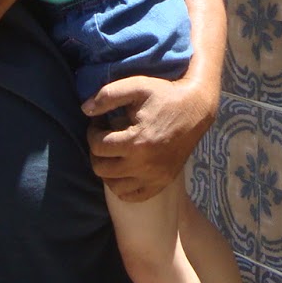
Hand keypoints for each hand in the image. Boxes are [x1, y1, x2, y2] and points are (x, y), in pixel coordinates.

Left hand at [85, 73, 217, 201]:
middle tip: (104, 138)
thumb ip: (108, 95)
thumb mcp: (137, 86)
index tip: (99, 123)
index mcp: (136, 142)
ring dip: (107, 170)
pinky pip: (133, 196)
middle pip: (102, 169)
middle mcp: (144, 165)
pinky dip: (123, 187)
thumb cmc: (165, 95)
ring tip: (113, 153)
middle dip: (96, 152)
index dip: (92, 132)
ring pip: (114, 186)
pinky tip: (124, 169)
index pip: (97, 146)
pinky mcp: (162, 182)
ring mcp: (154, 177)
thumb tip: (84, 110)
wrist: (197, 108)